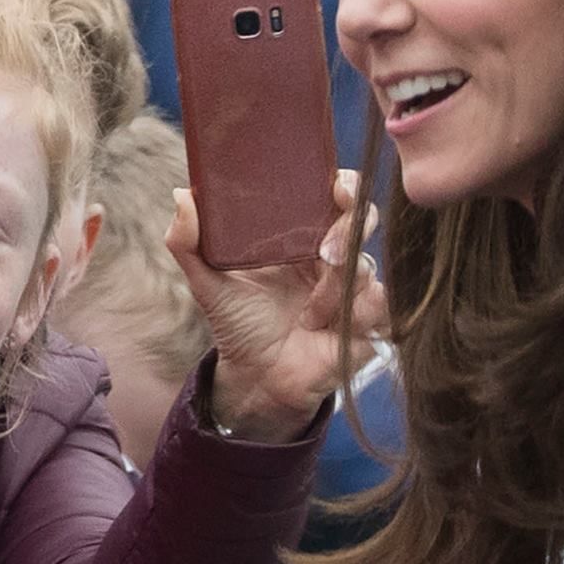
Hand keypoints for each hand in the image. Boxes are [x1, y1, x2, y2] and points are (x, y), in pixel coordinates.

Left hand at [172, 173, 385, 440]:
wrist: (255, 379)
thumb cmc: (239, 325)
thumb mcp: (209, 283)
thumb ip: (189, 242)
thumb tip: (182, 195)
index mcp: (303, 236)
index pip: (338, 195)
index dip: (346, 185)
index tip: (337, 189)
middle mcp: (334, 257)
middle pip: (365, 220)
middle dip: (349, 231)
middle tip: (325, 253)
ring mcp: (354, 290)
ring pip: (367, 269)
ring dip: (336, 292)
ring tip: (308, 317)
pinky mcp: (367, 324)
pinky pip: (380, 309)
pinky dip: (358, 315)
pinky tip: (328, 329)